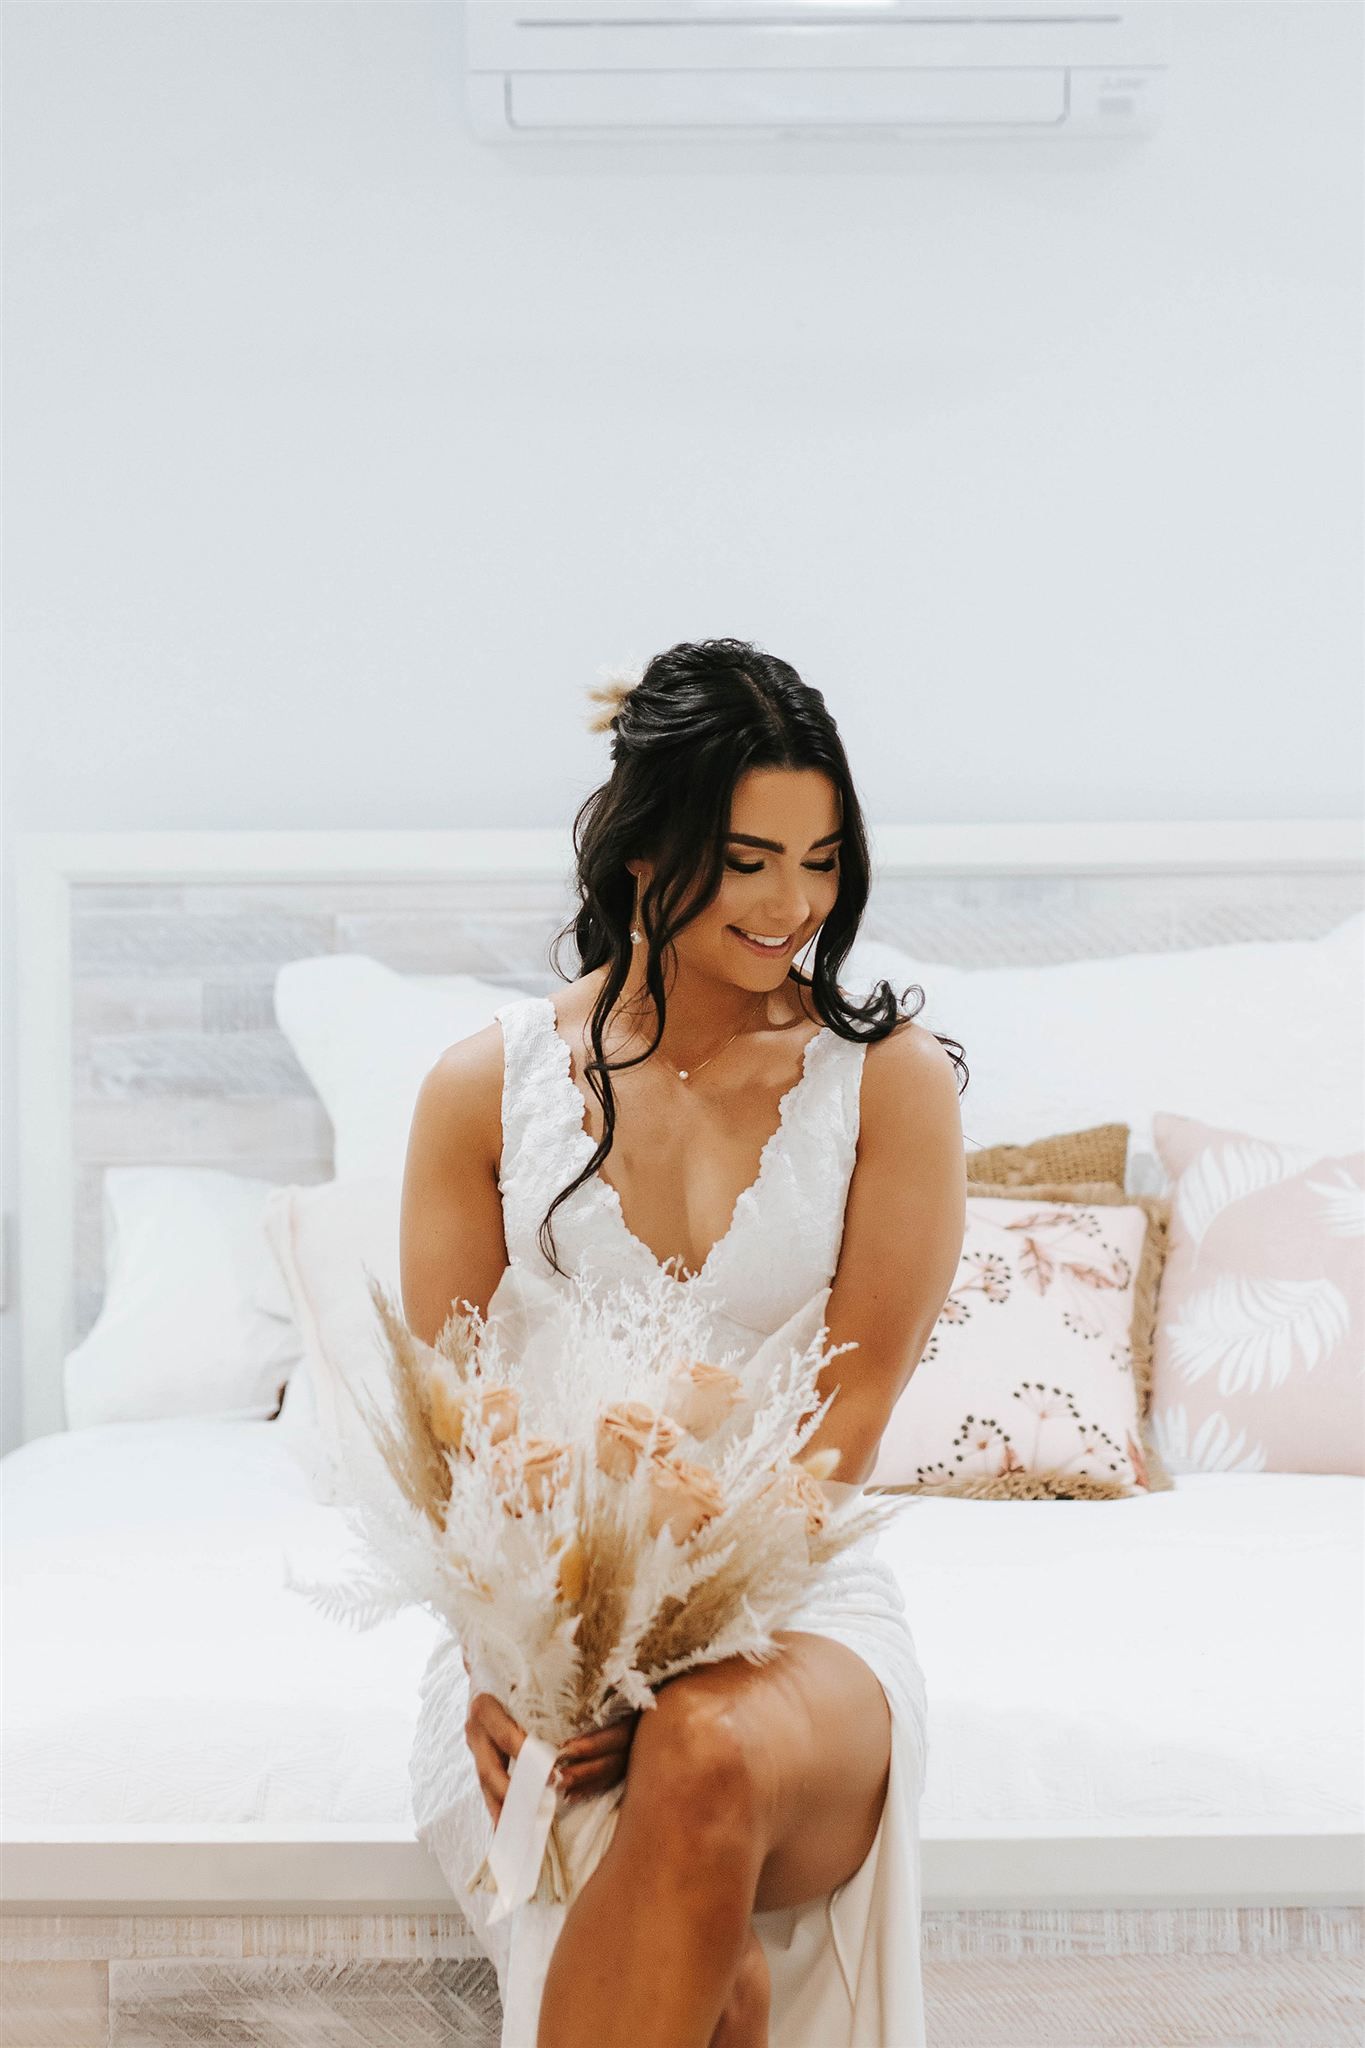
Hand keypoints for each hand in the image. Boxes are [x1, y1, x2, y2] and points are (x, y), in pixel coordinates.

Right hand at [461, 1648, 640, 1825]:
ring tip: (523, 1834)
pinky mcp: (481, 1763)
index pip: (505, 1735)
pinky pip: (489, 1794)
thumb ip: (535, 1658)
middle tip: (544, 1805)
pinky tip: (510, 1834)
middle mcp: (476, 1731)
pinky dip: (500, 1814)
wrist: (478, 1665)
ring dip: (506, 1811)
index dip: (526, 1754)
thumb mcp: (515, 1662)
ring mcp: (475, 1750)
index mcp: (484, 1705)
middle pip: (491, 1771)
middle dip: (518, 1792)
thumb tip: (561, 1638)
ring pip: (488, 1788)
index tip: (551, 1768)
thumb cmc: (504, 1663)